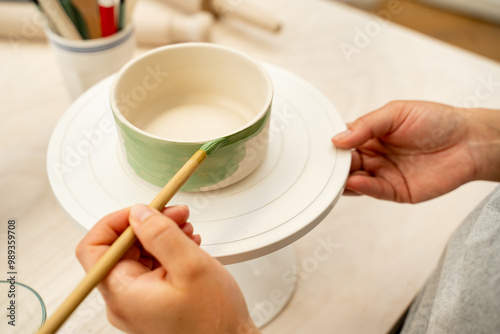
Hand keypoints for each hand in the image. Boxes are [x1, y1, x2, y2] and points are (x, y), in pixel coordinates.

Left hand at [76, 204, 258, 333]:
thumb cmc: (214, 321)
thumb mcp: (191, 266)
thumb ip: (161, 234)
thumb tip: (139, 214)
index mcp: (123, 293)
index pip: (94, 247)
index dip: (117, 221)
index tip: (143, 209)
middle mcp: (123, 301)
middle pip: (119, 249)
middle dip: (148, 225)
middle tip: (175, 214)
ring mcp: (137, 303)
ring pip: (137, 256)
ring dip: (160, 237)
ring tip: (185, 230)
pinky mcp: (151, 303)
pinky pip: (150, 270)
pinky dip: (166, 252)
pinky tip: (186, 246)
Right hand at [331, 100, 489, 202]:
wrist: (469, 141)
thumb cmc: (437, 121)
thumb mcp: (396, 112)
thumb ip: (366, 125)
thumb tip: (338, 138)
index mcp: (370, 135)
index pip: (343, 140)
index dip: (330, 143)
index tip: (319, 145)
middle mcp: (373, 155)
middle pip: (344, 163)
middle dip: (333, 164)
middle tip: (322, 163)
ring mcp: (383, 174)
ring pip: (354, 180)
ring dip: (342, 179)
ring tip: (333, 175)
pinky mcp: (395, 191)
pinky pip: (374, 190)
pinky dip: (362, 187)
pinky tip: (354, 181)